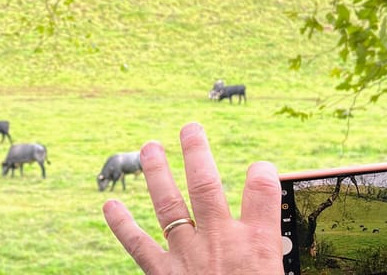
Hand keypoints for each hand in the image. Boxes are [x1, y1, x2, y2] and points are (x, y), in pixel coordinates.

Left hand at [101, 122, 282, 273]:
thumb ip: (273, 258)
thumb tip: (277, 249)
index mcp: (258, 246)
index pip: (264, 191)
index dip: (262, 172)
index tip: (260, 166)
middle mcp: (220, 242)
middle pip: (207, 186)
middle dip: (197, 153)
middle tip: (189, 127)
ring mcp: (187, 256)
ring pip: (170, 205)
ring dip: (157, 174)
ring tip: (149, 147)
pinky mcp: (163, 274)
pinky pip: (138, 246)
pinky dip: (121, 224)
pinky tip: (109, 204)